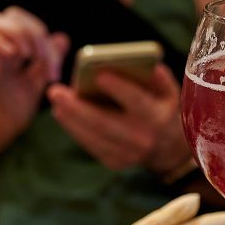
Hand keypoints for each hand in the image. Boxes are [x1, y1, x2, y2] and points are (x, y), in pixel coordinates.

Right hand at [0, 7, 68, 167]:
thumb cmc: (9, 115)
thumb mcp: (35, 86)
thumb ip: (46, 63)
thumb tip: (62, 38)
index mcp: (12, 51)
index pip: (26, 23)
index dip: (45, 38)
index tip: (55, 71)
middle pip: (11, 15)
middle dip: (34, 31)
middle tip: (43, 59)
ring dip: (17, 34)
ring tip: (28, 57)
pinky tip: (13, 60)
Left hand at [46, 63, 191, 176]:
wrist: (169, 148)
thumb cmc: (162, 107)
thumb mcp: (168, 90)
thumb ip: (154, 75)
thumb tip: (129, 61)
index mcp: (158, 117)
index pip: (137, 101)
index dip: (119, 88)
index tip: (99, 74)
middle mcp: (143, 139)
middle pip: (105, 123)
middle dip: (78, 107)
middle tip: (55, 91)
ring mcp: (128, 154)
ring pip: (93, 136)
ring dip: (70, 119)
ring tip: (55, 102)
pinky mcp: (115, 163)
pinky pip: (91, 145)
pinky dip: (75, 129)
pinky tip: (63, 114)